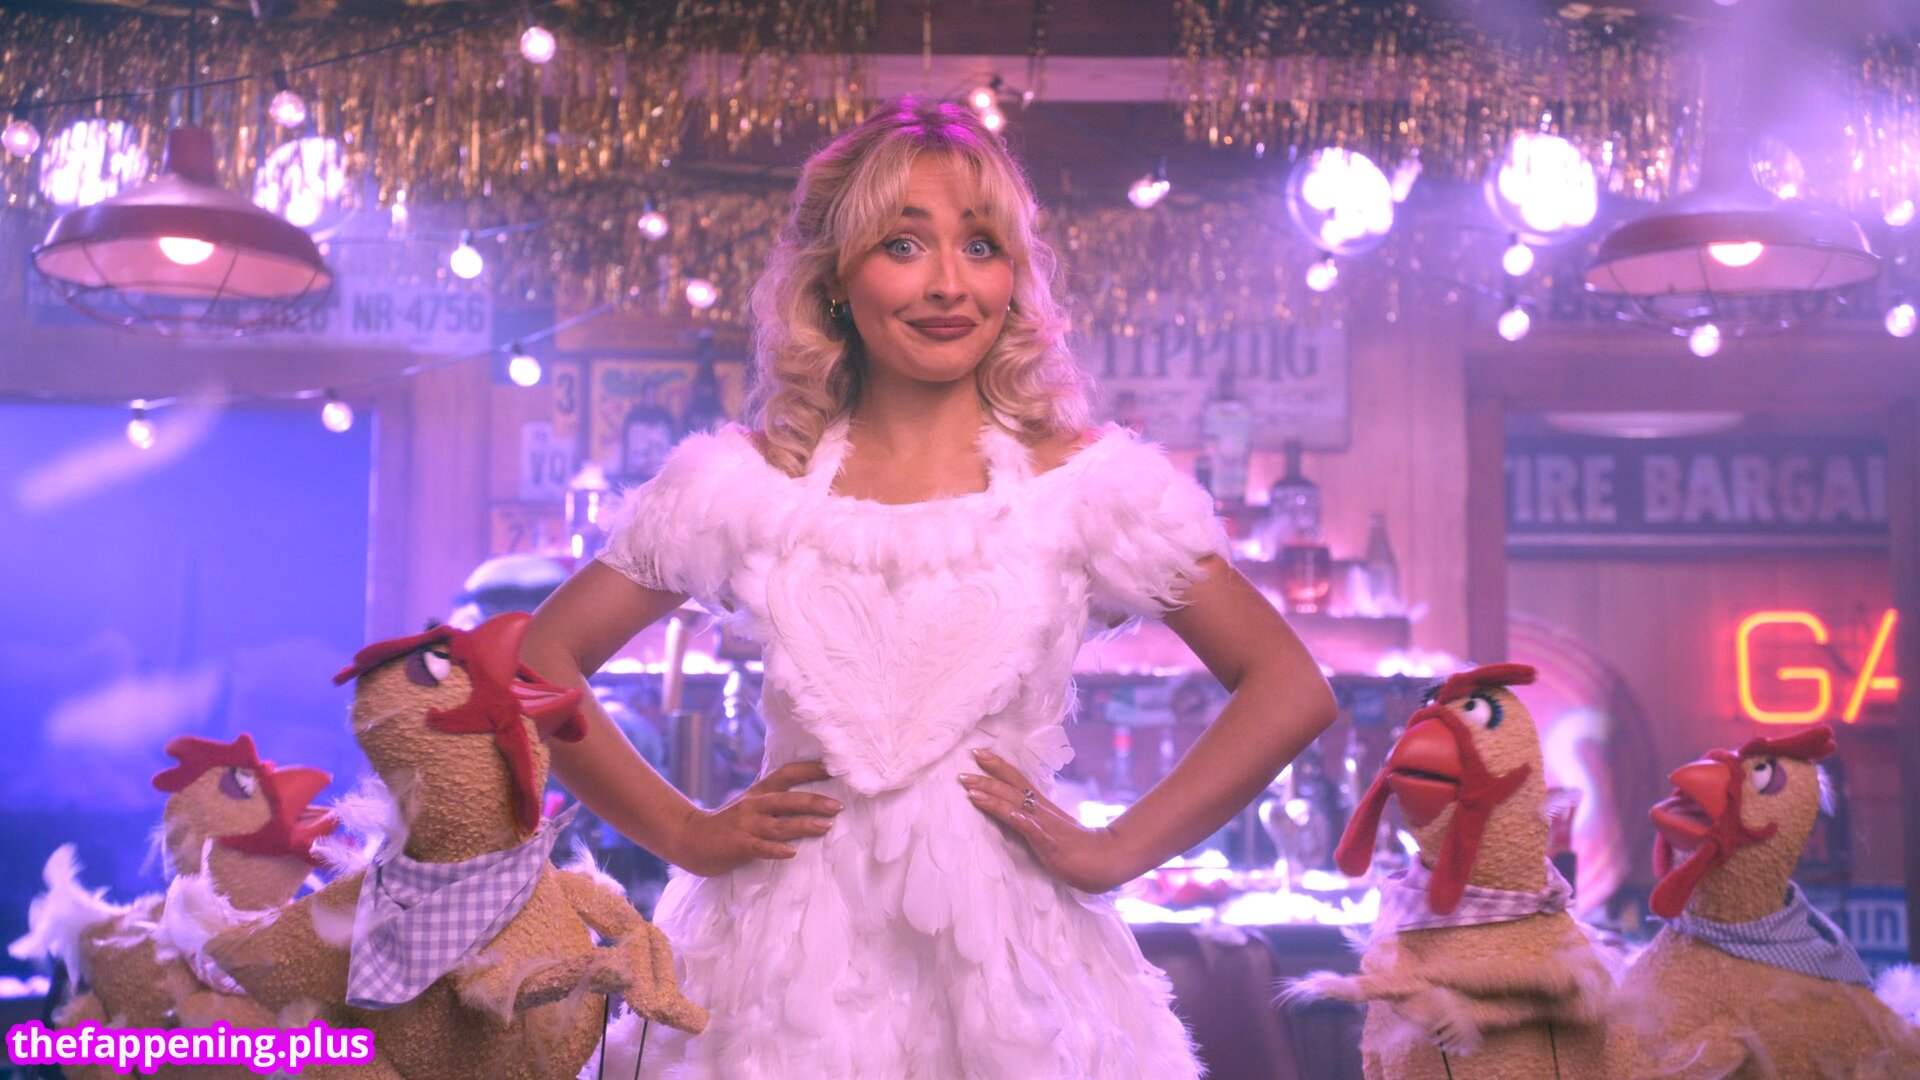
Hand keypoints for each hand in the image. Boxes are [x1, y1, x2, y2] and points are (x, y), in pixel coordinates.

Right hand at [673, 761, 840, 876]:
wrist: (690, 838)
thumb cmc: (728, 824)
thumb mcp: (750, 805)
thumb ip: (774, 802)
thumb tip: (809, 802)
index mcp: (759, 793)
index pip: (786, 774)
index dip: (809, 770)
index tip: (833, 769)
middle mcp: (754, 805)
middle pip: (788, 800)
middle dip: (814, 802)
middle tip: (838, 806)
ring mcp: (746, 825)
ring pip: (779, 824)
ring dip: (804, 825)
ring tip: (825, 827)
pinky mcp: (738, 845)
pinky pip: (760, 847)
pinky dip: (776, 849)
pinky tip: (792, 852)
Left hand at [960, 749, 1134, 893]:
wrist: (1105, 860)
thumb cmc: (1077, 849)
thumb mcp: (1050, 829)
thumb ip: (1033, 820)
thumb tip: (1014, 812)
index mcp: (1041, 806)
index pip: (1017, 780)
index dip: (997, 766)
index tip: (978, 753)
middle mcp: (1041, 811)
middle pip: (1012, 789)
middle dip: (986, 779)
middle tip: (962, 771)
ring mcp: (1046, 825)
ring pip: (1017, 806)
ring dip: (994, 797)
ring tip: (971, 791)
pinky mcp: (1051, 843)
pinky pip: (1034, 829)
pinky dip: (1022, 820)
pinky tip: (1011, 813)